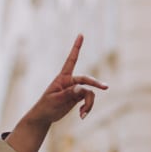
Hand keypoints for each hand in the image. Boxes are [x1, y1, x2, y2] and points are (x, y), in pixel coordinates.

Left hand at [7, 35, 109, 151]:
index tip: (80, 35)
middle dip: (95, 84)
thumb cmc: (46, 106)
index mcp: (62, 78)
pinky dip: (87, 108)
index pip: (71, 60)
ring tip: (83, 114)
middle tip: (106, 87)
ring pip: (89, 93)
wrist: (44, 116)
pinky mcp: (78, 98)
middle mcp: (70, 82)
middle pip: (86, 81)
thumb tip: (81, 88)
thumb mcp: (56, 100)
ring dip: (89, 104)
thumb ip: (69, 93)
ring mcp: (75, 90)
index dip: (76, 48)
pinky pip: (88, 100)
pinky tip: (82, 116)